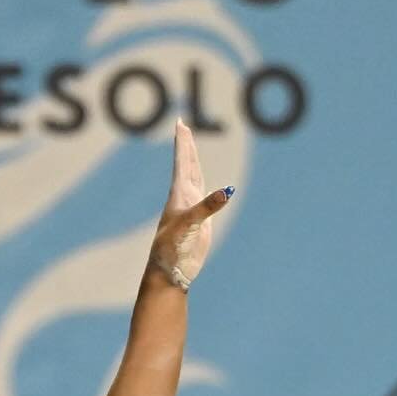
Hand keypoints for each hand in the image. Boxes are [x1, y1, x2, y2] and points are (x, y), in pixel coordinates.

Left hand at [147, 118, 232, 288]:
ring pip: (194, 178)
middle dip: (186, 145)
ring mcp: (192, 208)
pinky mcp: (201, 221)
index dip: (183, 143)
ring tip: (191, 147)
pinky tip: (210, 184)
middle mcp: (184, 198)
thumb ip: (207, 208)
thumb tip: (226, 193)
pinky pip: (206, 197)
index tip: (180, 124)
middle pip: (187, 165)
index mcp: (179, 195)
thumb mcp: (190, 225)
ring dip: (193, 161)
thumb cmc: (172, 248)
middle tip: (183, 126)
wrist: (170, 271)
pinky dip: (209, 186)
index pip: (182, 162)